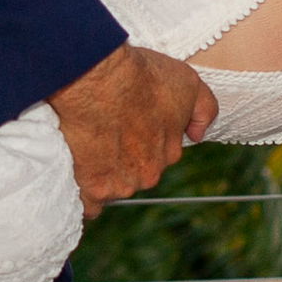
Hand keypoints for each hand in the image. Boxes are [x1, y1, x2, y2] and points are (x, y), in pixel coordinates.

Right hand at [48, 43, 214, 214]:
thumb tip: (197, 135)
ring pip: (110, 187)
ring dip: (99, 174)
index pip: (155, 156)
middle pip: (132, 174)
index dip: (138, 140)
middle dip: (120, 160)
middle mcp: (148, 174)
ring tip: (84, 146)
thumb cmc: (141, 76)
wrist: (99, 79)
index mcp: (168, 152)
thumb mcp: (188, 83)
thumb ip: (204, 110)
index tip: (124, 124)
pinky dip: (82, 194)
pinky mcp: (91, 189)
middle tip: (103, 132)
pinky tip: (77, 177)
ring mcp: (119, 185)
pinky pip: (88, 205)